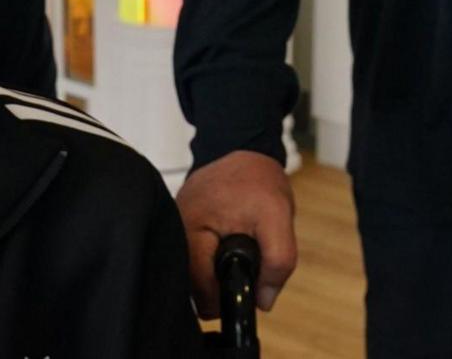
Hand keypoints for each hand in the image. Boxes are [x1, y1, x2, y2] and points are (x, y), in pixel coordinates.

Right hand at [177, 150, 297, 316]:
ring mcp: (174, 233)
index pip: (200, 290)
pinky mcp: (179, 232)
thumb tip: (264, 302)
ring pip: (196, 276)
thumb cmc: (257, 179)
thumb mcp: (278, 216)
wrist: (244, 149)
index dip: (227, 295)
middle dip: (223, 281)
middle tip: (246, 257)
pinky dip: (214, 259)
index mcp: (190, 231)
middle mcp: (173, 234)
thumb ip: (278, 261)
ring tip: (237, 247)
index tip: (247, 283)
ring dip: (219, 270)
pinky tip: (227, 243)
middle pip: (195, 286)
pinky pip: (196, 261)